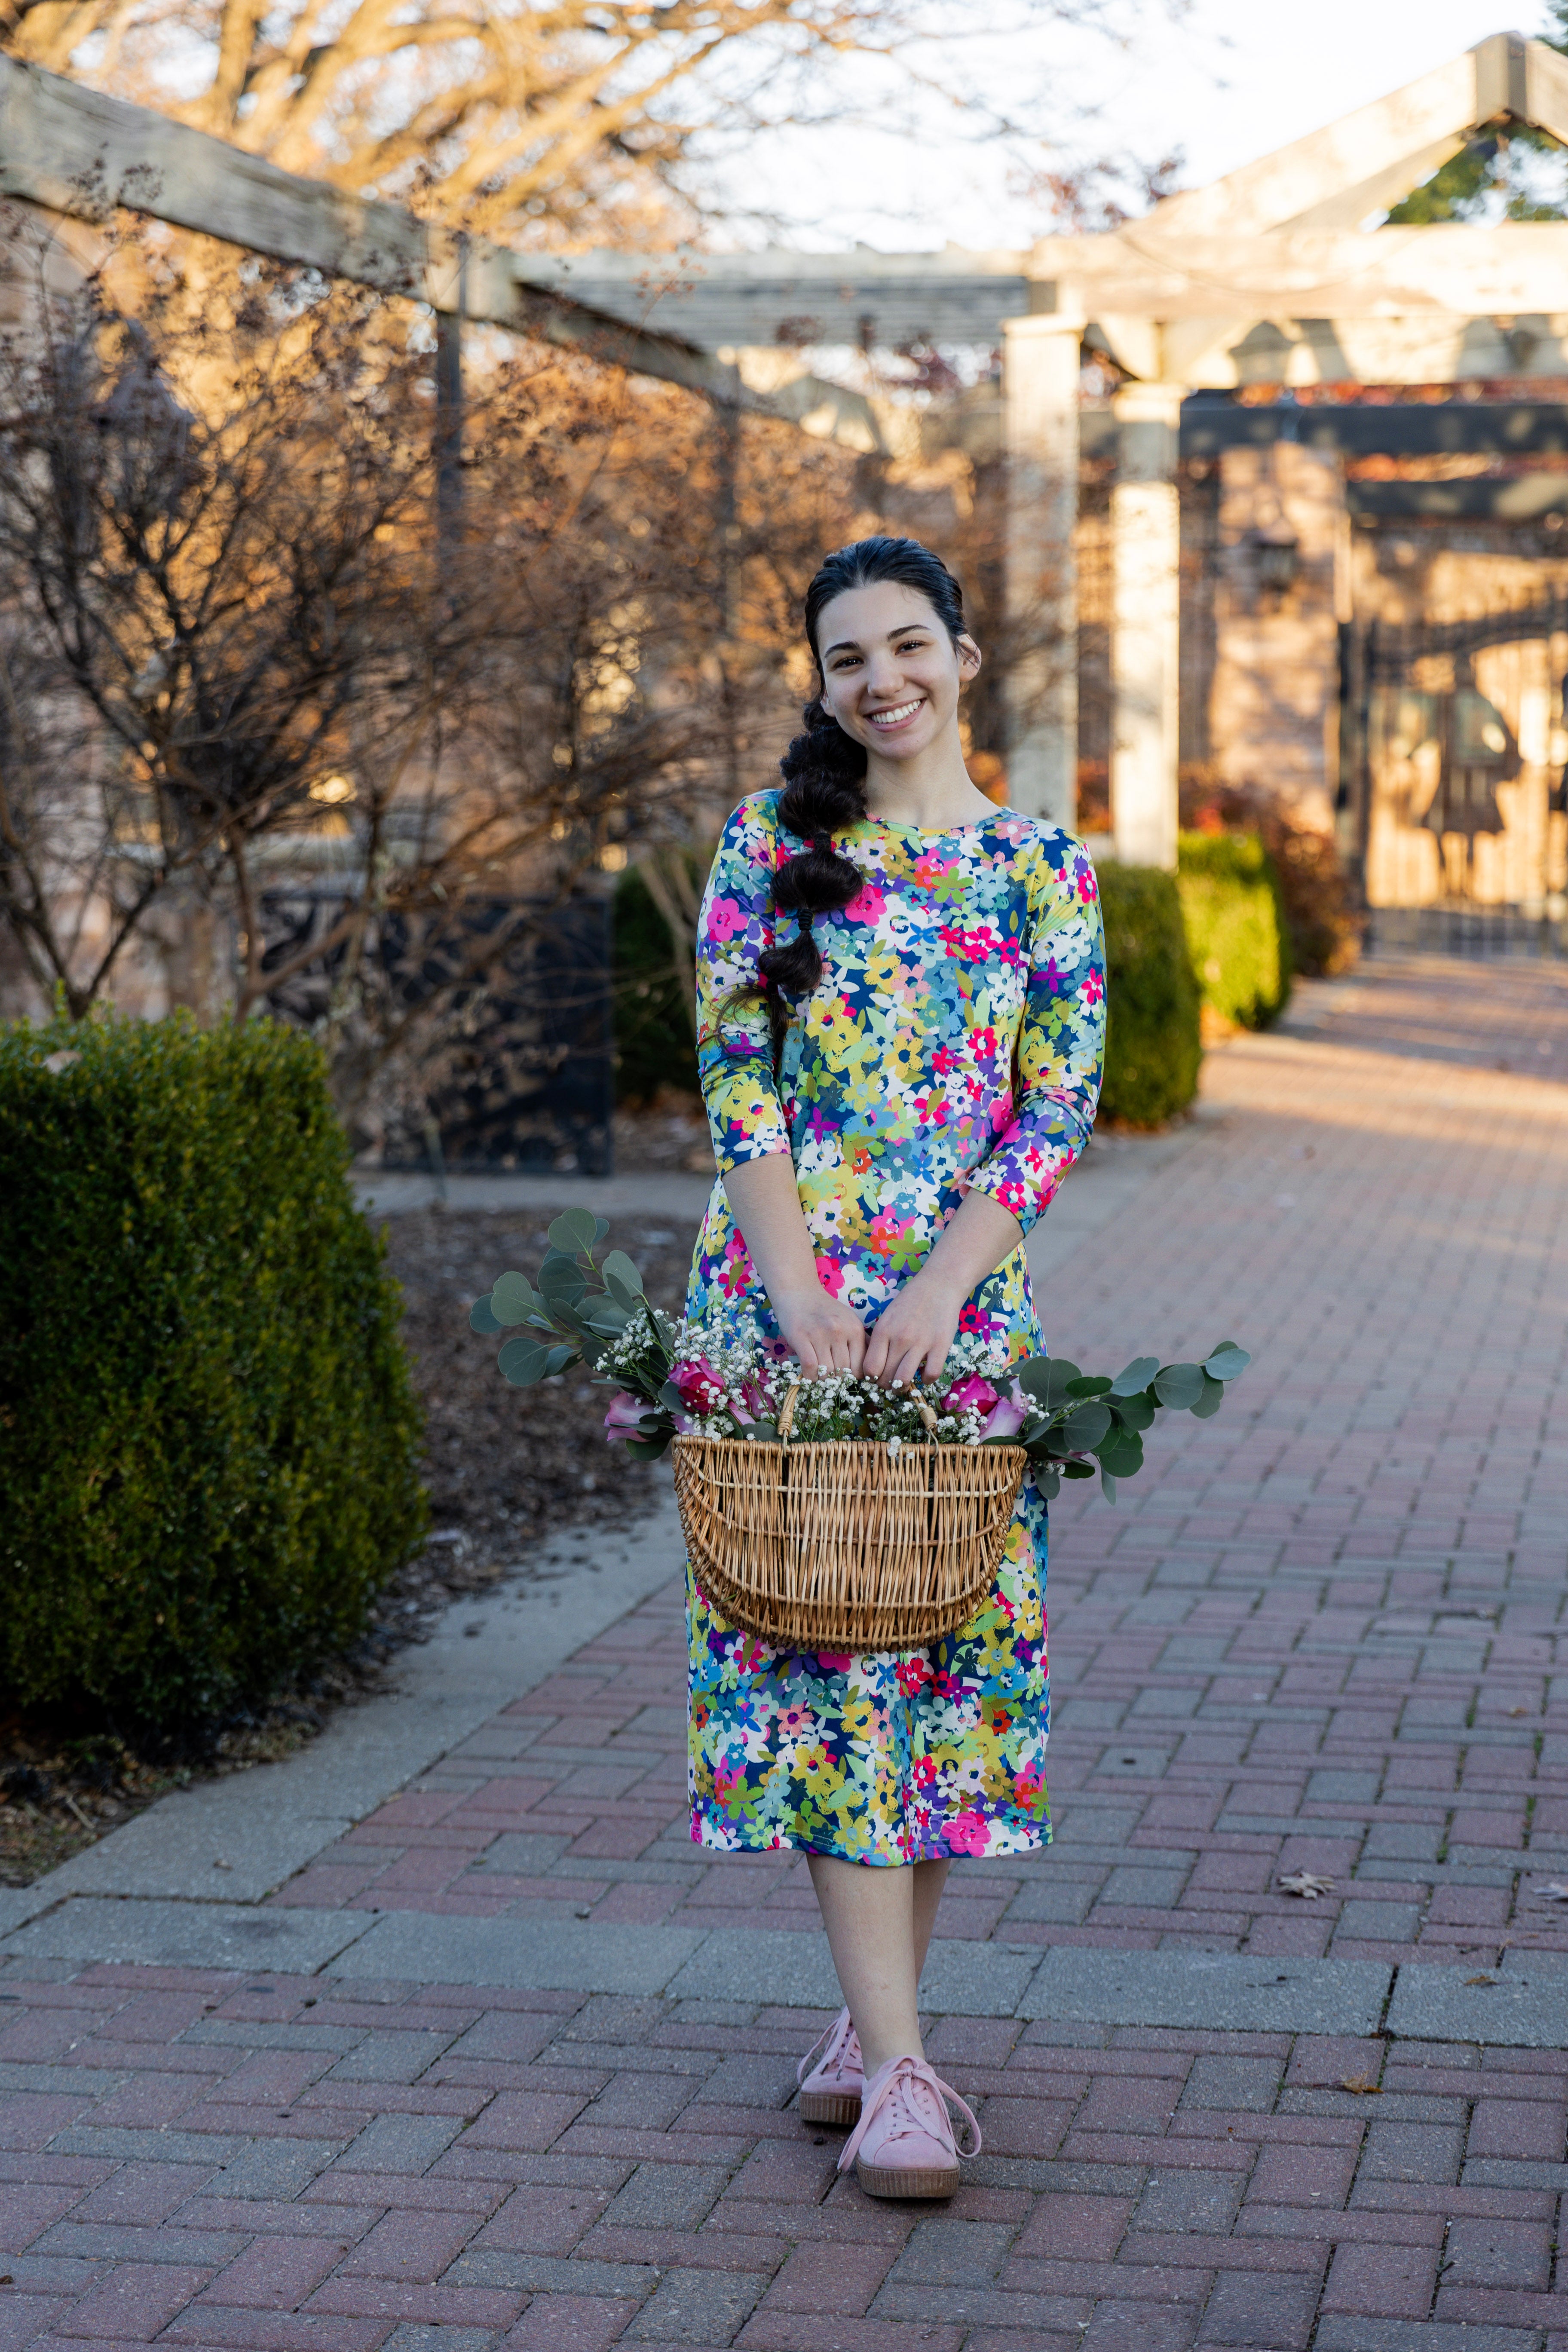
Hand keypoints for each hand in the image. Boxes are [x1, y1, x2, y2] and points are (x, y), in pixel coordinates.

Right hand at [770, 1284, 866, 1376]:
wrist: (799, 1293)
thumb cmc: (826, 1311)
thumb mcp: (849, 1321)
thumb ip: (861, 1342)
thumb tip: (871, 1368)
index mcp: (855, 1329)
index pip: (860, 1367)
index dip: (853, 1378)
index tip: (846, 1379)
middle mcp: (839, 1331)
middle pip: (843, 1372)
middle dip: (837, 1380)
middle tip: (831, 1381)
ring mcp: (819, 1333)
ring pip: (827, 1372)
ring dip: (823, 1380)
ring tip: (820, 1377)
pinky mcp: (800, 1336)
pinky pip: (810, 1367)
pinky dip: (810, 1376)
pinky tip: (810, 1374)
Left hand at [862, 1271, 963, 1390]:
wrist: (939, 1285)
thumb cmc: (910, 1302)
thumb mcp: (887, 1317)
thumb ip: (880, 1340)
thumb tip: (872, 1367)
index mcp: (883, 1331)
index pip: (870, 1368)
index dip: (872, 1379)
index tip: (877, 1378)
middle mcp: (900, 1338)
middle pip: (886, 1377)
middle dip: (886, 1385)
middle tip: (890, 1383)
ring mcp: (921, 1342)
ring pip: (905, 1379)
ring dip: (903, 1387)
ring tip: (904, 1385)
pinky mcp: (941, 1345)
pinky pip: (930, 1374)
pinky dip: (926, 1380)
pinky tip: (924, 1374)